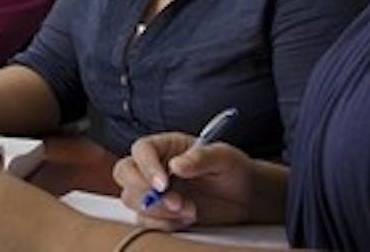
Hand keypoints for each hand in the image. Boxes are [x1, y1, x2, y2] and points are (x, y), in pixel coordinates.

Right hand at [113, 132, 256, 229]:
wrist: (244, 198)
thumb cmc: (233, 170)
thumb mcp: (223, 158)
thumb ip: (201, 158)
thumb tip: (177, 164)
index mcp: (167, 146)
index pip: (142, 149)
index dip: (146, 166)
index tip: (163, 183)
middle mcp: (155, 166)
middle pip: (125, 172)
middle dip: (144, 190)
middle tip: (175, 201)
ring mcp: (153, 191)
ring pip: (131, 199)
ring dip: (157, 210)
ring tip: (190, 210)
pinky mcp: (158, 213)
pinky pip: (144, 221)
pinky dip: (163, 224)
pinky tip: (187, 219)